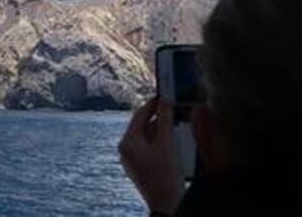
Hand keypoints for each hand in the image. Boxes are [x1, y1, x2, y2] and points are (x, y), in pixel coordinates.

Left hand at [118, 97, 183, 214]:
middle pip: (142, 126)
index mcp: (128, 141)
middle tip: (173, 110)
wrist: (166, 204)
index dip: (152, 103)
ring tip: (176, 125)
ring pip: (146, 138)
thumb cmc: (166, 175)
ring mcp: (131, 160)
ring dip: (160, 131)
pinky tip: (172, 143)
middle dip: (158, 118)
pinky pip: (148, 149)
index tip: (164, 96)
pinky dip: (159, 143)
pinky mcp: (139, 168)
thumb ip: (165, 119)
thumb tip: (164, 101)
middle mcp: (125, 149)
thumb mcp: (167, 143)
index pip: (139, 115)